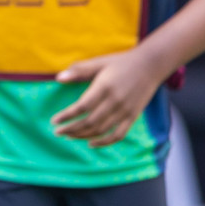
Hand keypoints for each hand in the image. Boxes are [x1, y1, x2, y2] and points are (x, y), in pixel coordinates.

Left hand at [52, 47, 169, 147]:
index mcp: (104, 87)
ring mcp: (125, 111)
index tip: (54, 121)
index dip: (67, 116)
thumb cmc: (121, 62)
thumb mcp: (99, 62)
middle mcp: (115, 101)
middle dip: (71, 129)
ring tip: (69, 136)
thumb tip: (58, 78)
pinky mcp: (133, 117)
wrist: (150, 65)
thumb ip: (79, 70)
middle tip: (57, 132)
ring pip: (102, 130)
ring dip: (83, 136)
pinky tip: (91, 143)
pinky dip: (104, 142)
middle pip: (90, 122)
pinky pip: (118, 135)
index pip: (82, 107)